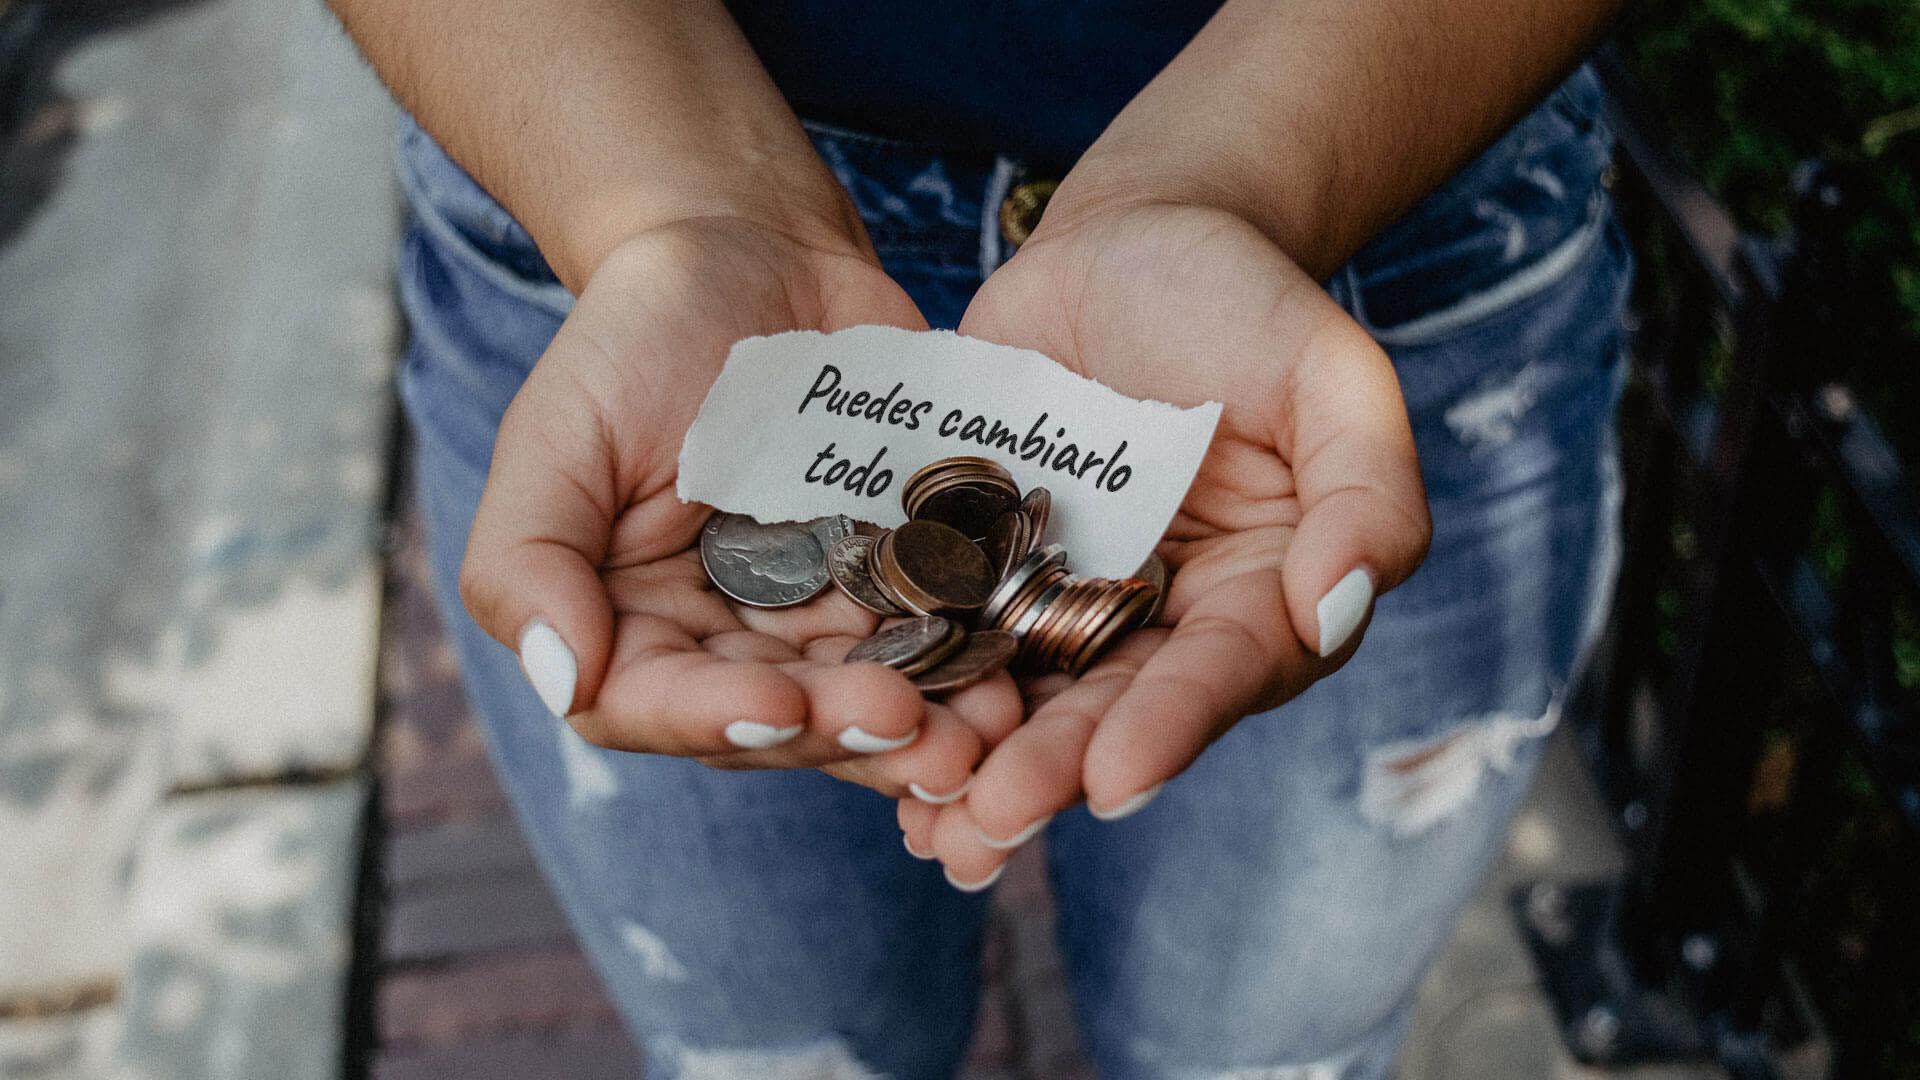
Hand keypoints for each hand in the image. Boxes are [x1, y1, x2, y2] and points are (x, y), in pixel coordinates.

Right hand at [458, 218, 1022, 797]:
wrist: (755, 253)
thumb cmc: (636, 337)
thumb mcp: (557, 433)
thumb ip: (527, 559)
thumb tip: (562, 679)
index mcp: (631, 627)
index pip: (657, 705)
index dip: (717, 719)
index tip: (782, 706)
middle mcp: (728, 644)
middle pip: (782, 722)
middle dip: (847, 733)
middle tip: (917, 730)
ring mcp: (823, 618)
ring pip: (871, 699)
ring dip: (931, 728)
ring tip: (986, 732)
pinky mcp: (904, 580)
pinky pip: (942, 637)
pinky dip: (977, 663)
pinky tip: (1019, 672)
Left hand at [898, 202, 1430, 883]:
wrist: (1130, 240)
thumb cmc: (1246, 300)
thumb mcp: (1331, 374)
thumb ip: (1366, 491)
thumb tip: (1338, 609)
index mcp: (1260, 596)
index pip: (1222, 673)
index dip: (1171, 727)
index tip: (1115, 779)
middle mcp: (1163, 621)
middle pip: (1112, 709)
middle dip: (1053, 770)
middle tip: (992, 821)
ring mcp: (1066, 599)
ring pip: (1023, 697)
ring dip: (976, 763)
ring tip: (927, 824)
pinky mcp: (983, 567)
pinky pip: (947, 634)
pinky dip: (913, 687)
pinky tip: (864, 737)